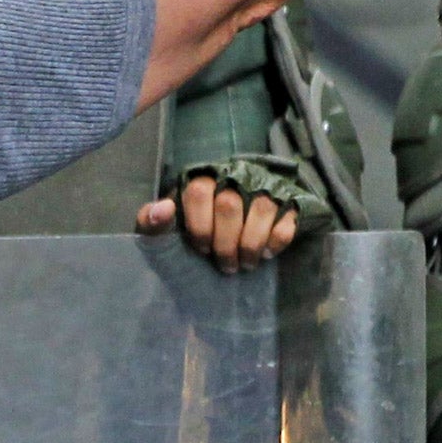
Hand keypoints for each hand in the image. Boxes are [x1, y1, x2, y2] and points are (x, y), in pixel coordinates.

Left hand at [136, 174, 299, 275]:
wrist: (227, 228)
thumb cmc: (190, 229)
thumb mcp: (165, 228)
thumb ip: (152, 221)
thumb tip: (162, 210)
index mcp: (201, 178)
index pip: (198, 192)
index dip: (199, 225)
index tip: (200, 248)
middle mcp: (233, 177)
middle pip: (230, 205)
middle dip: (226, 243)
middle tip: (225, 265)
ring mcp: (263, 187)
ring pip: (261, 209)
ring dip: (251, 243)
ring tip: (245, 264)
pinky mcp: (289, 202)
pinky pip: (288, 218)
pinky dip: (277, 240)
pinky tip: (266, 254)